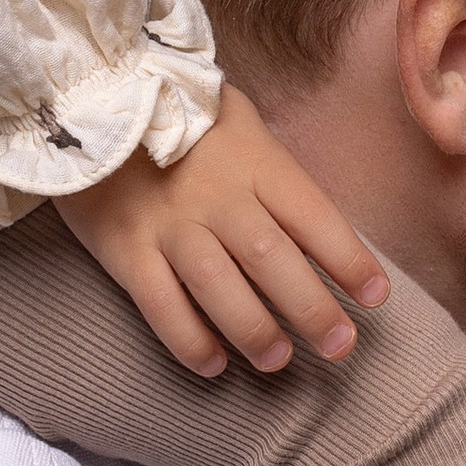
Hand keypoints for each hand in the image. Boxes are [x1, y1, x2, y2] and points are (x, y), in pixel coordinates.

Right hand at [60, 80, 389, 378]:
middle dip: (312, 308)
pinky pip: (161, 305)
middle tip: (340, 347)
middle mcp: (217, 196)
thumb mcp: (236, 116)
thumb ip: (272, 165)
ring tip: (278, 361)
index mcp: (254, 161)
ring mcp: (169, 224)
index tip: (377, 297)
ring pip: (219, 287)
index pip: (313, 216)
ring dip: (254, 330)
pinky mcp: (125, 250)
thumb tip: (314, 218)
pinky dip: (188, 340)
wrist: (88, 101)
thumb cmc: (177, 112)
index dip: (349, 259)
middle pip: (273, 258)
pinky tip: (213, 365)